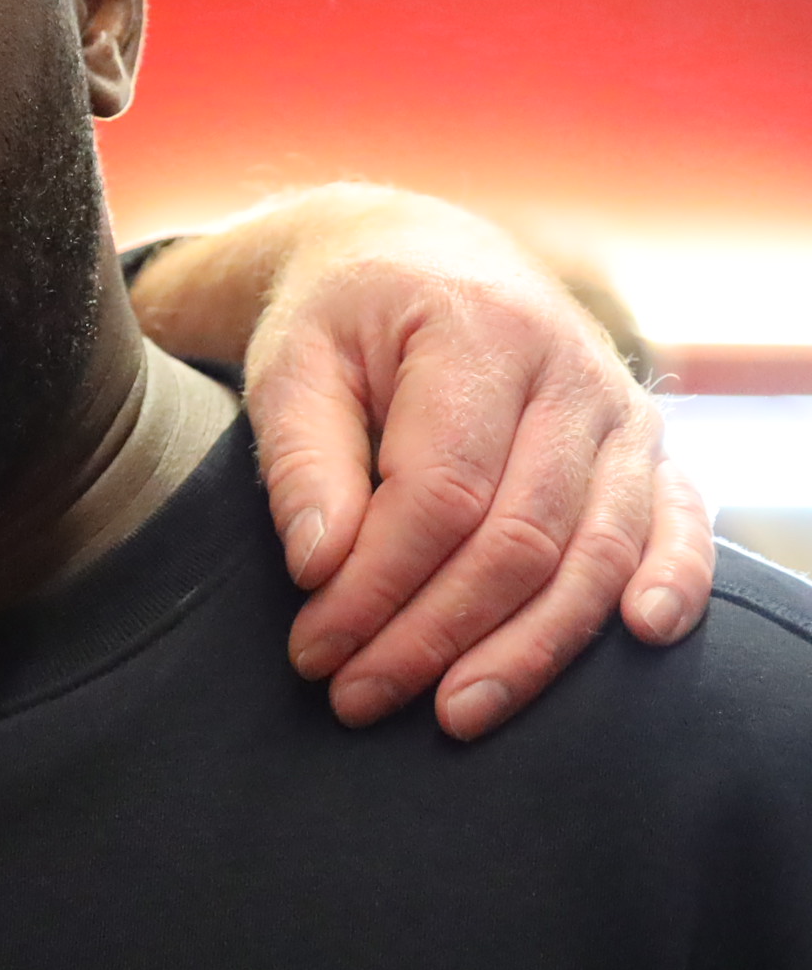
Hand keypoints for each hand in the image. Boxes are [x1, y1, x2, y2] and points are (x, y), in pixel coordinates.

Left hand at [132, 186, 713, 737]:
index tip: (313, 647)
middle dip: (435, 633)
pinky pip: (679, 522)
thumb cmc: (341, 319)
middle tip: (357, 697)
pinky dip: (672, 582)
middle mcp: (571, 369)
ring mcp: (622, 410)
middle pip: (519, 537)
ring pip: (594, 551)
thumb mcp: (291, 366)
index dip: (376, 586)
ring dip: (529, 647)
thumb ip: (300, 462)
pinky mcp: (648, 446)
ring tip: (455, 713)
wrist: (414, 256)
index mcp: (477, 332)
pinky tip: (640, 637)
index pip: (438, 494)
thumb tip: (322, 568)